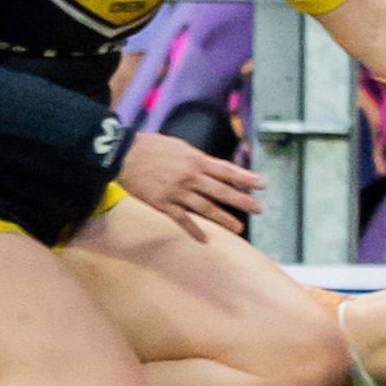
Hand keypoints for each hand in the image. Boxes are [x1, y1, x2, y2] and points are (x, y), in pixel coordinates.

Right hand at [118, 132, 262, 242]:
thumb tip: (215, 169)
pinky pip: (182, 220)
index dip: (246, 178)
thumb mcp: (181, 147)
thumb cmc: (153, 147)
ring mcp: (177, 192)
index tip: (262, 185)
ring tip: (238, 228)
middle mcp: (190, 177)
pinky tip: (205, 239)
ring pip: (205, 208)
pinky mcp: (163, 204)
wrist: (123, 154)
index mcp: (196, 160)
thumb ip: (199, 160)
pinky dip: (194, 230)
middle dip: (241, 201)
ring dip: (223, 219)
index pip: (227, 171)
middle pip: (221, 191)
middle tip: (258, 209)